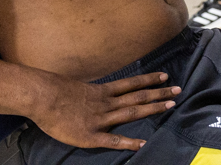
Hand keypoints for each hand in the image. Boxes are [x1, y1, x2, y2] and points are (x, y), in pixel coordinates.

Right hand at [34, 71, 178, 149]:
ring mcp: (100, 119)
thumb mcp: (77, 87)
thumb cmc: (55, 91)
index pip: (131, 83)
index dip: (149, 80)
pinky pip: (113, 140)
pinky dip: (128, 142)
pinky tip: (141, 144)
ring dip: (152, 108)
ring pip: (131, 112)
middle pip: (138, 96)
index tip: (165, 76)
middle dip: (159, 93)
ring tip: (170, 106)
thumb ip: (91, 92)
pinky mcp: (91, 136)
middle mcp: (106, 103)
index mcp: (102, 91)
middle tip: (178, 90)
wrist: (43, 97)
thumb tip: (99, 91)